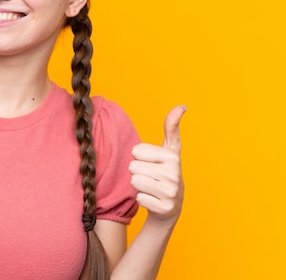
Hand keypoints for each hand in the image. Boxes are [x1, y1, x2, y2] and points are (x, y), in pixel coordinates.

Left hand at [129, 105, 186, 227]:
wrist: (170, 207)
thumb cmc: (165, 172)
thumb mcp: (170, 150)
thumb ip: (171, 127)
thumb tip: (182, 106)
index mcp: (173, 157)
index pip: (135, 151)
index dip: (140, 158)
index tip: (152, 164)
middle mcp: (175, 174)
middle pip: (133, 166)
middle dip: (138, 172)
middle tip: (151, 178)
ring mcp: (171, 193)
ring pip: (134, 181)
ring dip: (138, 186)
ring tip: (151, 188)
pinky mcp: (165, 208)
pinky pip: (138, 198)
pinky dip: (142, 199)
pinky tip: (153, 200)